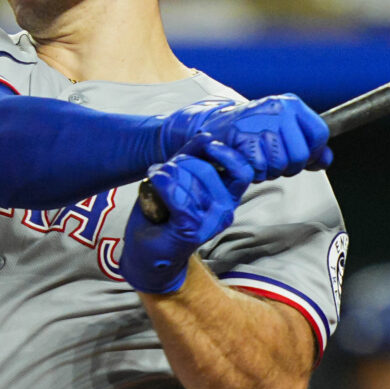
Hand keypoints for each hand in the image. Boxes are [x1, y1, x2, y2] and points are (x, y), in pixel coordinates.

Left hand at [121, 154, 238, 294]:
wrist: (147, 252)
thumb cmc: (164, 214)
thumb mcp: (181, 177)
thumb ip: (194, 156)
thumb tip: (206, 136)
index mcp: (228, 198)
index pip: (242, 171)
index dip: (226, 154)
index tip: (208, 146)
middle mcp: (225, 211)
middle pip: (207, 169)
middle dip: (180, 161)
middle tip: (165, 169)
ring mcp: (209, 223)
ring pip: (190, 180)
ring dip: (167, 173)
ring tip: (157, 178)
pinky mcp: (190, 230)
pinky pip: (178, 197)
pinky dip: (163, 183)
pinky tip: (155, 179)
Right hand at [158, 94, 332, 189]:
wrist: (215, 128)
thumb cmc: (252, 133)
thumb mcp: (284, 135)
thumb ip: (308, 148)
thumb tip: (327, 159)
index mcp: (291, 105)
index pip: (320, 134)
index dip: (313, 152)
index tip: (299, 155)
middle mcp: (278, 109)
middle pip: (300, 155)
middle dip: (288, 167)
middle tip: (273, 161)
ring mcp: (260, 122)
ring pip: (279, 164)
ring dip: (268, 170)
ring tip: (257, 159)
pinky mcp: (242, 136)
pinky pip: (259, 167)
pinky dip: (254, 172)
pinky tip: (246, 160)